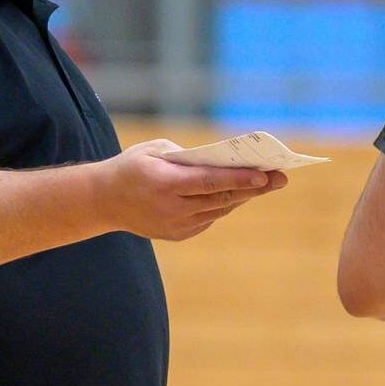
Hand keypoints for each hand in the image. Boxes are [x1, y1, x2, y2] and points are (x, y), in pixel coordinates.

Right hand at [97, 140, 287, 240]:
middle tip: (280, 178)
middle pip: (221, 198)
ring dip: (242, 197)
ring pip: (218, 210)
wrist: (104, 201)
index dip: (239, 179)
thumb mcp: (155, 150)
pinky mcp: (178, 234)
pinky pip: (209, 218)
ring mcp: (175, 225)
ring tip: (266, 183)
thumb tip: (224, 164)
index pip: (210, 182)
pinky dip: (224, 205)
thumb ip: (188, 158)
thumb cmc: (132, 166)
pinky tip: (238, 194)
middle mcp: (171, 208)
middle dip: (253, 188)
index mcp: (164, 183)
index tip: (265, 175)